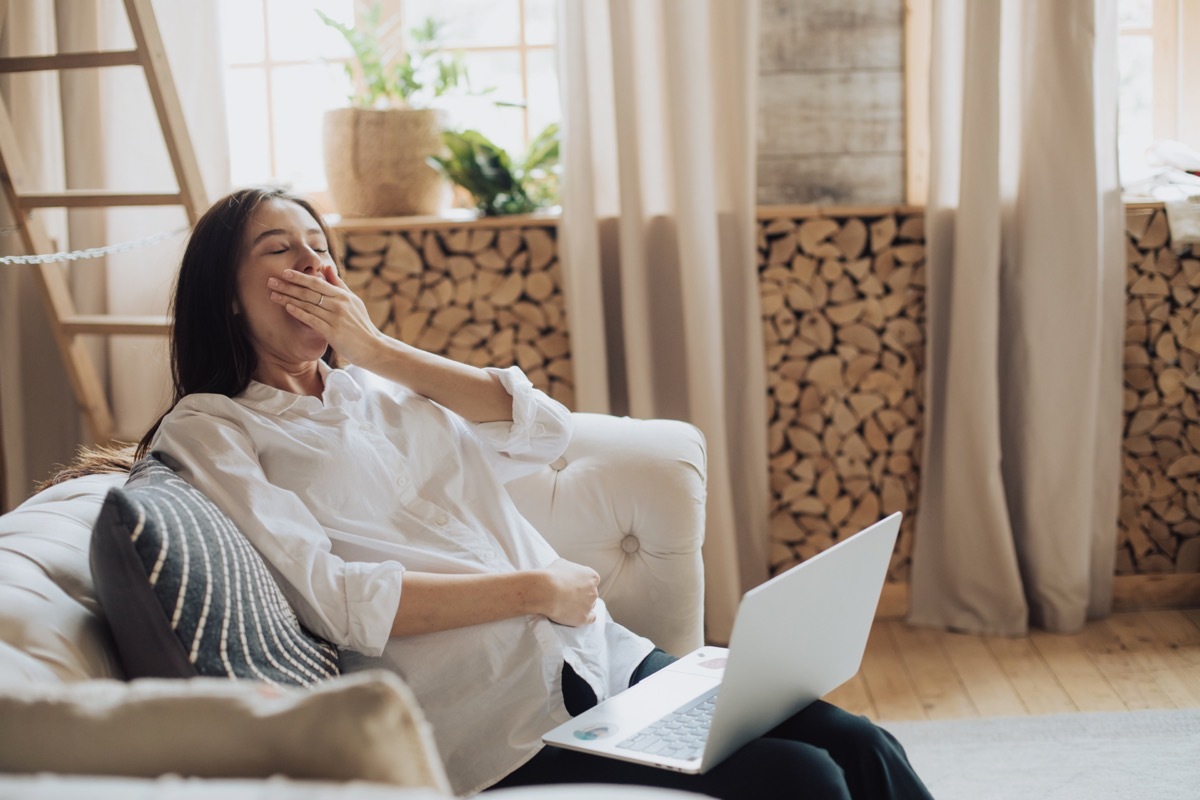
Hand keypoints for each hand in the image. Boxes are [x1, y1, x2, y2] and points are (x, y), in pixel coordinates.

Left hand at [268, 266, 386, 366]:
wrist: (373, 348)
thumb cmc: (361, 325)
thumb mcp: (353, 301)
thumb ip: (338, 284)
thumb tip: (326, 266)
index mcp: (343, 296)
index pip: (318, 282)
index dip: (300, 277)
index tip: (284, 273)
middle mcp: (339, 304)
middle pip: (309, 292)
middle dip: (288, 286)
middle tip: (270, 281)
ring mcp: (336, 318)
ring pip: (308, 305)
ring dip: (288, 299)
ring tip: (273, 294)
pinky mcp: (333, 332)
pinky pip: (312, 320)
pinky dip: (299, 313)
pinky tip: (287, 308)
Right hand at [535, 559, 599, 626]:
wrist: (546, 591)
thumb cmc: (552, 575)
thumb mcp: (562, 564)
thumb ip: (570, 569)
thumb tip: (566, 573)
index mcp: (592, 576)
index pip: (591, 581)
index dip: (582, 583)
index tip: (573, 585)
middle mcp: (594, 591)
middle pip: (591, 594)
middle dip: (582, 595)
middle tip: (568, 595)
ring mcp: (589, 605)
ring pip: (589, 606)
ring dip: (581, 606)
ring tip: (567, 605)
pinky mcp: (583, 617)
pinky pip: (590, 619)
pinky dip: (586, 617)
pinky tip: (579, 615)